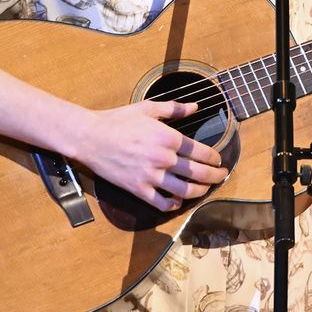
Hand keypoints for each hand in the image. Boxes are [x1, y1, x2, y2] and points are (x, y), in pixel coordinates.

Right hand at [75, 99, 227, 211]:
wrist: (90, 137)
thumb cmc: (118, 120)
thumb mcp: (148, 108)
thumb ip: (174, 109)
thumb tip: (195, 107)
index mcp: (168, 137)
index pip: (201, 152)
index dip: (215, 158)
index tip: (219, 160)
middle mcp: (163, 158)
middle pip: (198, 173)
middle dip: (214, 177)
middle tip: (221, 176)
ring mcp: (151, 176)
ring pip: (184, 191)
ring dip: (199, 192)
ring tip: (205, 190)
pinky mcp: (138, 189)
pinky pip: (161, 202)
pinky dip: (173, 205)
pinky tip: (178, 201)